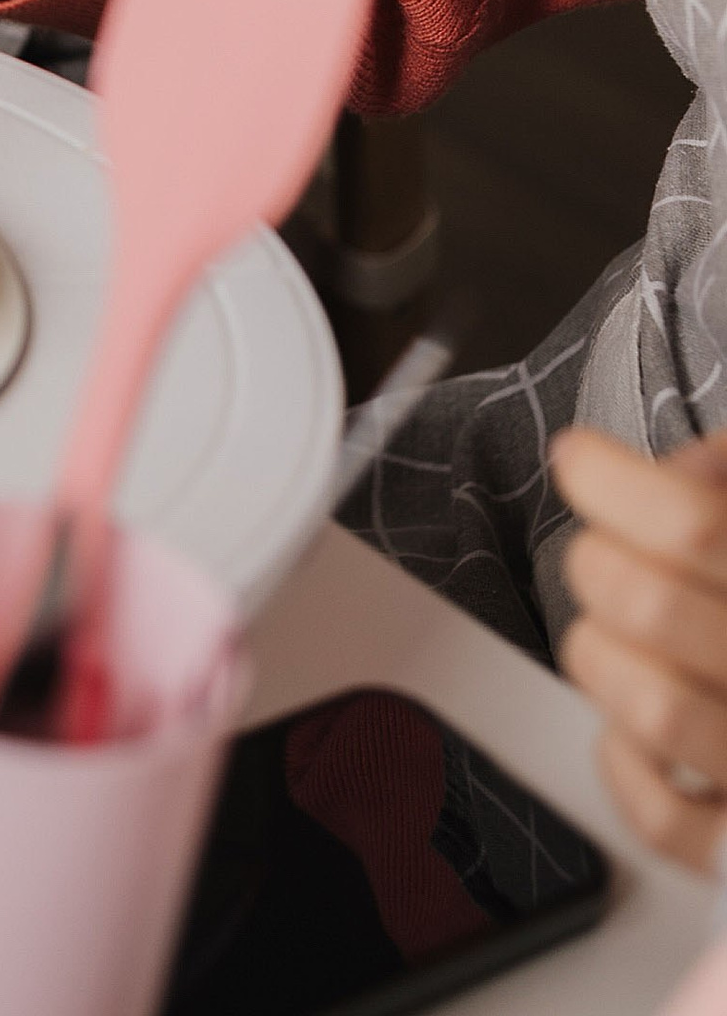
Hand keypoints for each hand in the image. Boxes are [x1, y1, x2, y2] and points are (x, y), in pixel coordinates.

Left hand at [554, 423, 726, 867]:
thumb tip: (682, 471)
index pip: (701, 530)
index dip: (620, 485)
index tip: (579, 459)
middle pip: (655, 609)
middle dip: (599, 563)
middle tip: (599, 554)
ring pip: (651, 709)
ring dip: (599, 654)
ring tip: (607, 634)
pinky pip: (667, 822)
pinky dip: (624, 764)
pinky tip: (634, 728)